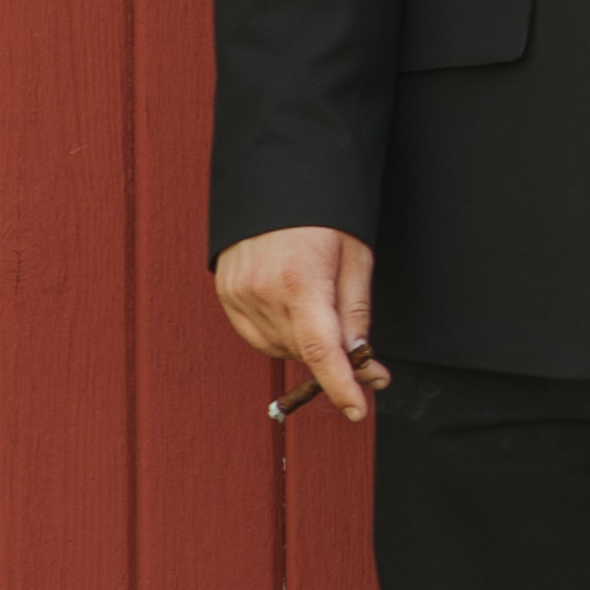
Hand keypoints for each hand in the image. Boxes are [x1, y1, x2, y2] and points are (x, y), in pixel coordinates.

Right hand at [215, 225, 384, 424]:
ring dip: (306, 346)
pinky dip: (280, 335)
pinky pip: (256, 335)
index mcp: (301, 281)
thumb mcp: (355, 258)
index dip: (340, 386)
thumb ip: (355, 313)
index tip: (358, 408)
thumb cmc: (324, 216)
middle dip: (334, 361)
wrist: (275, 181)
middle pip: (303, 352)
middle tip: (364, 358)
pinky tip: (294, 312)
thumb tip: (360, 360)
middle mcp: (262, 291)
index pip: (321, 351)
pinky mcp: (225, 293)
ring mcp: (238, 293)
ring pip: (279, 348)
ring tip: (322, 311)